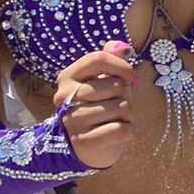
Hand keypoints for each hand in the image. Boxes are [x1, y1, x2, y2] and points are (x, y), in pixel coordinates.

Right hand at [53, 43, 135, 169]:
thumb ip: (110, 61)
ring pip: (121, 107)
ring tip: (115, 119)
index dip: (121, 66)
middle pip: (115, 85)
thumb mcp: (102, 82)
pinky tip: (117, 133)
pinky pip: (122, 129)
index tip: (129, 77)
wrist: (86, 146)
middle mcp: (64, 97)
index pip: (98, 58)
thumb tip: (122, 46)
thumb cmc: (99, 108)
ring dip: (127, 114)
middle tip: (116, 105)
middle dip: (126, 95)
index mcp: (68, 77)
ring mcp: (72, 120)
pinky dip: (128, 130)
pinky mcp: (85, 141)